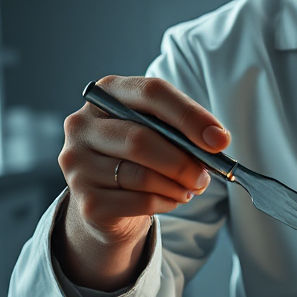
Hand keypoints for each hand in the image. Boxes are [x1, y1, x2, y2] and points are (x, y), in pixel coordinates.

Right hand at [56, 75, 228, 290]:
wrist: (107, 203)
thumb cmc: (141, 158)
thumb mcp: (161, 133)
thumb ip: (185, 131)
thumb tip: (216, 140)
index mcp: (108, 94)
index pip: (151, 93)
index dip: (189, 116)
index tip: (219, 139)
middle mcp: (82, 125)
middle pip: (141, 138)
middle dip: (183, 160)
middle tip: (204, 176)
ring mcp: (77, 163)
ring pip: (141, 175)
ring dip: (177, 185)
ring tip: (190, 188)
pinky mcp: (85, 200)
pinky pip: (137, 202)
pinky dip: (164, 202)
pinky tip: (170, 200)